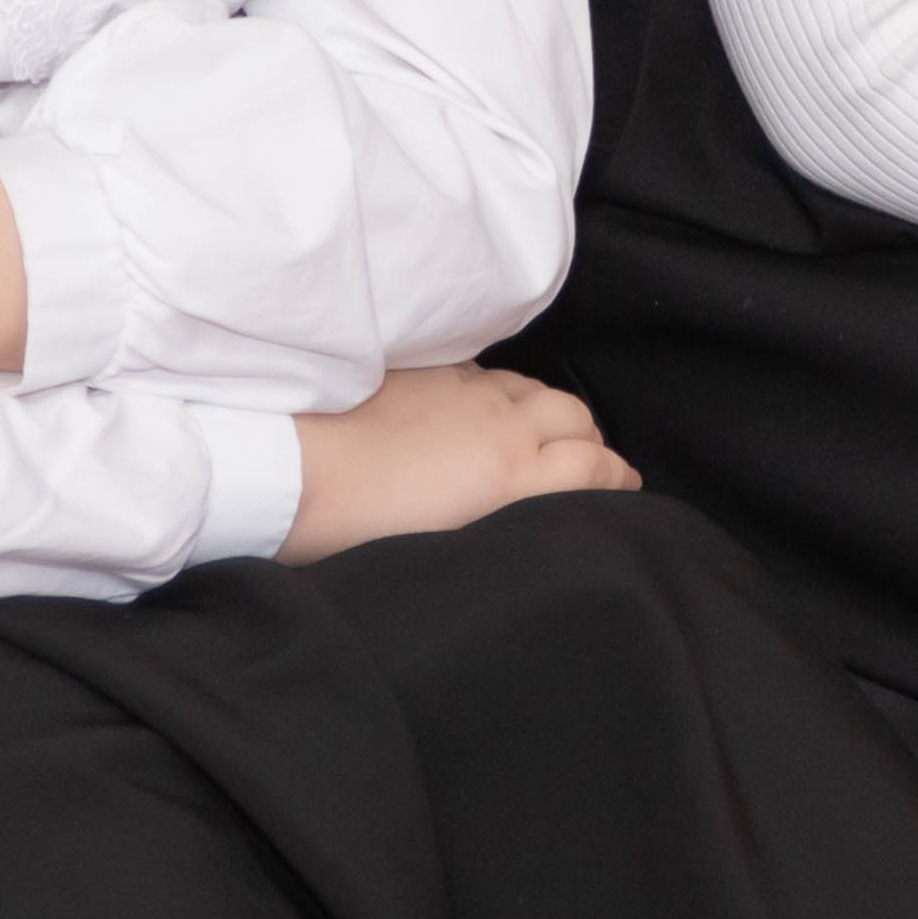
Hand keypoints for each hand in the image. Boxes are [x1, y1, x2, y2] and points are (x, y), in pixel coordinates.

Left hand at [281, 362, 637, 557]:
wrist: (291, 469)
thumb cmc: (355, 530)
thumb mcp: (442, 550)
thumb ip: (494, 526)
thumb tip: (517, 523)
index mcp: (509, 479)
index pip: (594, 467)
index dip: (618, 478)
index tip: (626, 488)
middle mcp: (501, 426)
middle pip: (576, 418)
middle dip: (592, 441)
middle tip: (590, 464)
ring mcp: (466, 390)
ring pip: (536, 389)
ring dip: (552, 411)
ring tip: (548, 433)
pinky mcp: (431, 369)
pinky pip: (491, 373)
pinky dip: (506, 391)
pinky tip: (489, 406)